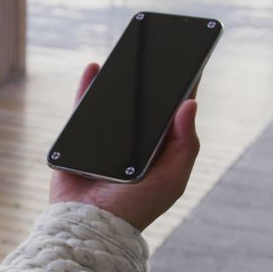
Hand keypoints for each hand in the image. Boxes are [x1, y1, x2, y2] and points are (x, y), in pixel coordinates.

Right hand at [49, 63, 200, 230]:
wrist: (90, 223)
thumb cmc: (135, 207)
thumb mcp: (171, 179)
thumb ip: (184, 144)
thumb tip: (190, 103)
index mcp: (159, 148)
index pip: (174, 111)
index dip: (183, 86)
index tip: (192, 60)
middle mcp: (135, 140)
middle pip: (144, 101)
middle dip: (151, 76)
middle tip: (159, 48)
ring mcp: (107, 137)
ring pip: (115, 100)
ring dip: (122, 77)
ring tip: (131, 52)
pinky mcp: (80, 137)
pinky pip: (84, 105)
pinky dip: (88, 85)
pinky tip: (95, 67)